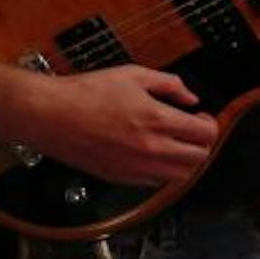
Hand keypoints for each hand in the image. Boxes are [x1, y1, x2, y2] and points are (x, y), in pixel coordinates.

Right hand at [38, 66, 217, 185]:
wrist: (49, 115)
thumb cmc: (85, 93)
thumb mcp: (133, 75)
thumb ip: (169, 84)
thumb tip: (190, 97)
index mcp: (157, 120)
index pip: (206, 134)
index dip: (210, 124)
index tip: (201, 117)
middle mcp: (151, 149)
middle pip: (199, 158)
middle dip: (202, 143)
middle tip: (192, 130)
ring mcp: (136, 168)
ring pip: (181, 176)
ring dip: (185, 160)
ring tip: (174, 143)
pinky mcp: (121, 178)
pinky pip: (156, 183)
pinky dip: (163, 171)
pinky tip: (153, 154)